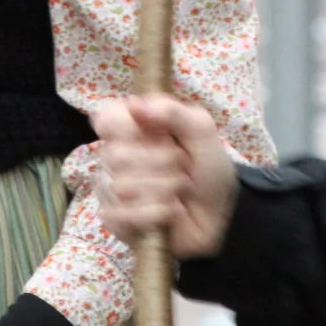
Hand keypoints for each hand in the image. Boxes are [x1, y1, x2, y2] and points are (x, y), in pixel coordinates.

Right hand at [93, 94, 238, 259]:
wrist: (220, 213)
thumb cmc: (206, 167)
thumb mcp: (201, 132)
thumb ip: (173, 112)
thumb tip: (135, 105)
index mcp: (131, 128)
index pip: (105, 119)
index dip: (125, 126)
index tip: (155, 132)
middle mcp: (114, 156)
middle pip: (115, 155)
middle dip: (161, 162)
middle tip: (182, 165)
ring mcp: (110, 189)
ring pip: (120, 187)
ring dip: (163, 189)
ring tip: (180, 189)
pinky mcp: (115, 219)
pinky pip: (120, 215)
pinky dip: (154, 213)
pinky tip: (170, 210)